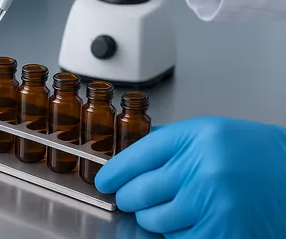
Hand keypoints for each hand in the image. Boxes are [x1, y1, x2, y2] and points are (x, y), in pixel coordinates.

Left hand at [95, 116, 285, 237]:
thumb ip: (170, 143)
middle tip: (133, 197)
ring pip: (154, 220)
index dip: (115, 171)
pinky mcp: (222, 234)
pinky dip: (178, 234)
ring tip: (173, 208)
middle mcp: (203, 170)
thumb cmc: (255, 154)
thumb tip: (130, 155)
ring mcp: (212, 205)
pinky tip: (192, 221)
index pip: (138, 155)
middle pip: (139, 191)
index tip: (105, 180)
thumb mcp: (210, 133)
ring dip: (154, 218)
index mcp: (197, 139)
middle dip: (130, 197)